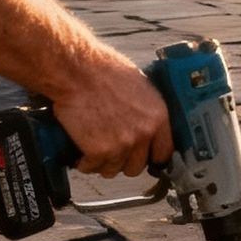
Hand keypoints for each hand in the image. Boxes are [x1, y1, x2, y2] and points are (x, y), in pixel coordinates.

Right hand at [54, 48, 173, 178]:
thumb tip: (145, 122)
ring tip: (93, 149)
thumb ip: (146, 110)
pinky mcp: (98, 151)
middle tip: (111, 150)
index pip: (164, 153)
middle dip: (123, 161)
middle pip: (137, 166)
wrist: (76, 71)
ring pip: (113, 170)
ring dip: (102, 162)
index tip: (142, 157)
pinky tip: (80, 152)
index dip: (150, 156)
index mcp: (158, 117)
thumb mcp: (138, 85)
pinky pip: (92, 167)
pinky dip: (84, 162)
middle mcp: (143, 134)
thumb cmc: (103, 70)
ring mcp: (121, 145)